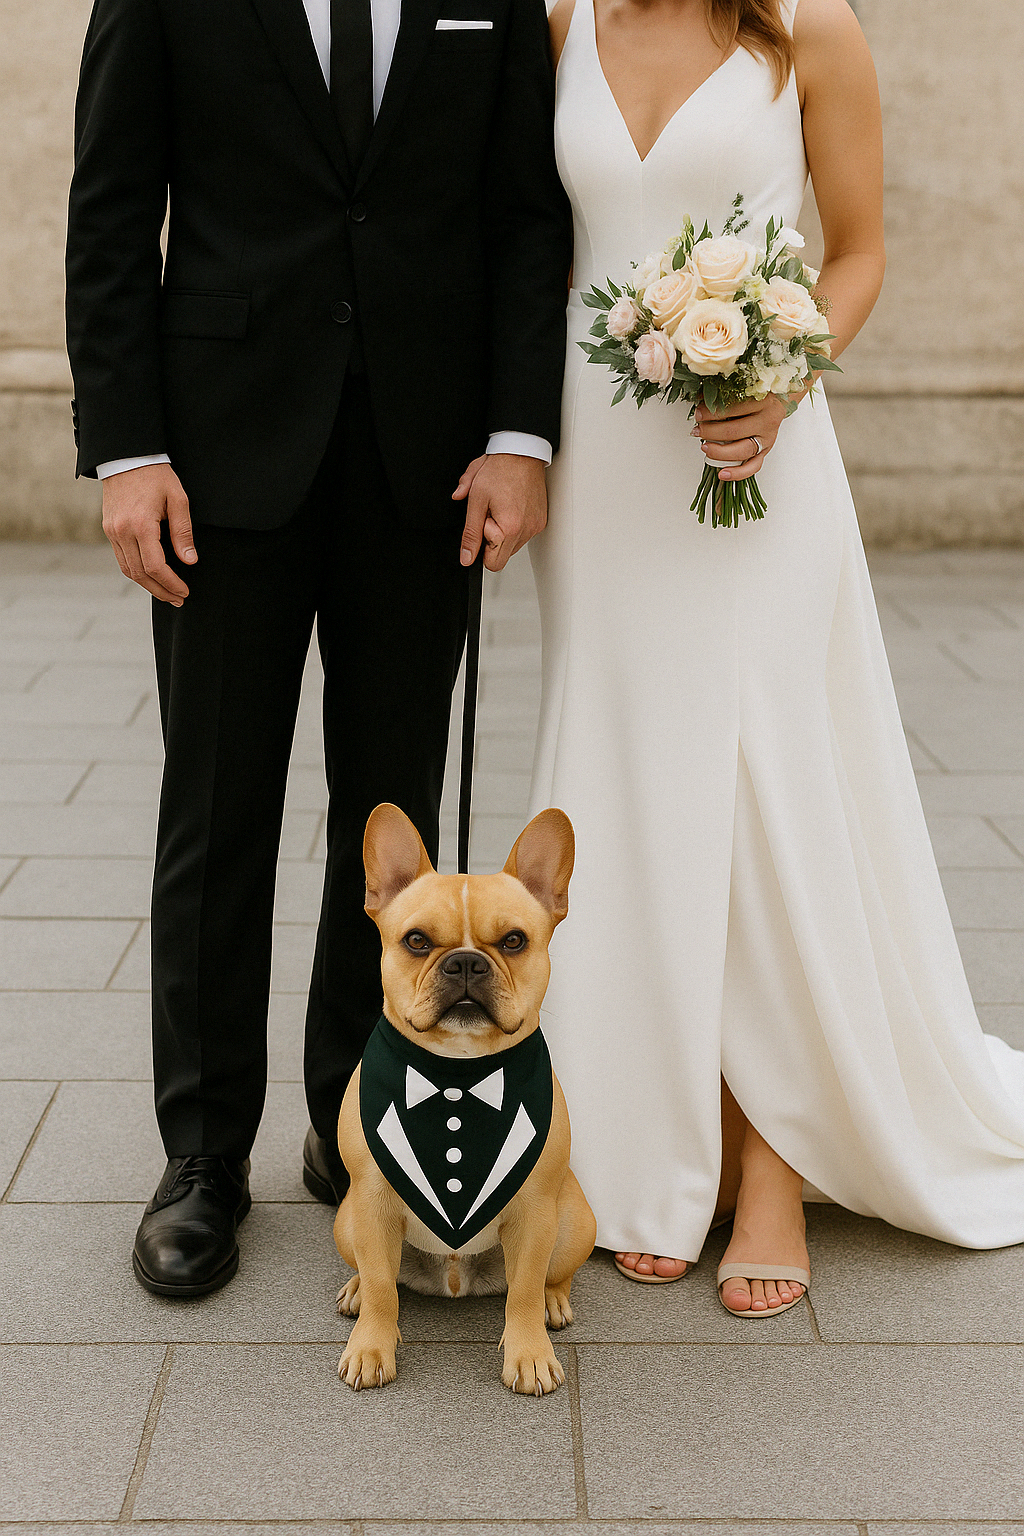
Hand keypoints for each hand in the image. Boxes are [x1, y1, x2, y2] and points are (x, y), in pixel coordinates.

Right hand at [101, 463, 196, 604]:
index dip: (171, 583)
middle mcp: (122, 531)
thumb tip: (189, 561)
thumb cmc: (156, 475)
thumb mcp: (178, 499)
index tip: (184, 591)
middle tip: (178, 599)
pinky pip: (121, 558)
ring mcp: (112, 531)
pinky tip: (151, 576)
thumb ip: (183, 532)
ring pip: (128, 569)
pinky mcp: (108, 529)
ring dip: (147, 585)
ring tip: (166, 592)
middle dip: (160, 590)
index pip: (156, 566)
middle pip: (140, 574)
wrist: (126, 456)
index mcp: (141, 525)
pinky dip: (136, 571)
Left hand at [452, 453, 547, 571]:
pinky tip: (511, 507)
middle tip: (490, 516)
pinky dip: (515, 527)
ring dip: (503, 533)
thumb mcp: (475, 500)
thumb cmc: (499, 469)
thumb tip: (466, 557)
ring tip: (501, 508)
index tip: (483, 522)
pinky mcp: (541, 521)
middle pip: (503, 557)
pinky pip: (524, 535)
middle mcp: (527, 530)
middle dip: (492, 542)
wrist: (521, 452)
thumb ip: (470, 533)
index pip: (492, 563)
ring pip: (512, 546)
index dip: (482, 545)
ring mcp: (536, 526)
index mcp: (510, 528)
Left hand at [692, 392, 799, 482]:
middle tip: (698, 430)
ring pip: (742, 450)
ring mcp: (767, 438)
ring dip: (720, 452)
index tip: (698, 413)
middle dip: (711, 432)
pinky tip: (722, 474)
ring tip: (705, 448)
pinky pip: (753, 466)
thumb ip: (726, 393)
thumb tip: (701, 399)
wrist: (779, 402)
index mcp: (763, 401)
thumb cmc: (758, 395)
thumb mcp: (744, 389)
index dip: (712, 412)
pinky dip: (737, 473)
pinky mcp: (766, 451)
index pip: (733, 408)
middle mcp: (767, 421)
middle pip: (735, 431)